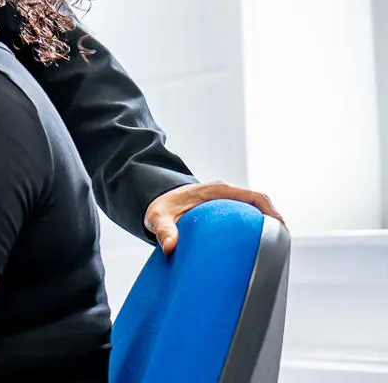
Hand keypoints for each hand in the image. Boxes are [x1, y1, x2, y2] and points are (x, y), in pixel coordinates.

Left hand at [145, 181, 283, 254]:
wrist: (157, 202)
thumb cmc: (161, 207)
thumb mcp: (159, 218)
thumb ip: (164, 230)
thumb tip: (170, 247)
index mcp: (217, 191)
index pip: (254, 196)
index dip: (271, 210)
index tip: (280, 227)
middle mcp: (226, 194)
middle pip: (260, 205)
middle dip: (274, 221)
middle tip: (282, 244)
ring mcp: (227, 202)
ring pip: (254, 211)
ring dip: (265, 225)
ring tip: (274, 249)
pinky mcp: (225, 211)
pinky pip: (246, 217)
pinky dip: (255, 228)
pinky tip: (256, 246)